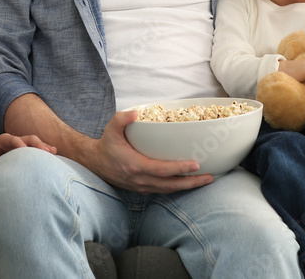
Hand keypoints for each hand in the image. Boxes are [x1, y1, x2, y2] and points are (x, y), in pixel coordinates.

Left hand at [0, 133, 55, 178]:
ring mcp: (23, 144)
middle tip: (44, 151)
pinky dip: (45, 149)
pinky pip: (38, 148)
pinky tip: (54, 152)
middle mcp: (15, 140)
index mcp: (3, 140)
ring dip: (44, 146)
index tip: (24, 150)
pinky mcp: (27, 149)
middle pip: (28, 138)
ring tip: (52, 152)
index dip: (19, 143)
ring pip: (35, 142)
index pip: (12, 140)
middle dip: (36, 143)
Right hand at [79, 110, 215, 193]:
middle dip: (191, 183)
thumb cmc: (106, 144)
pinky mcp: (142, 188)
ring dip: (187, 187)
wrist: (95, 163)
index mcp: (134, 165)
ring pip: (168, 190)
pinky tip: (189, 183)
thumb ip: (122, 119)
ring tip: (205, 180)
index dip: (179, 169)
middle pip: (169, 185)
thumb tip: (136, 112)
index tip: (195, 165)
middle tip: (209, 178)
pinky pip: (163, 191)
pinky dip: (177, 188)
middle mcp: (140, 179)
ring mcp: (141, 186)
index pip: (161, 170)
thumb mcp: (111, 128)